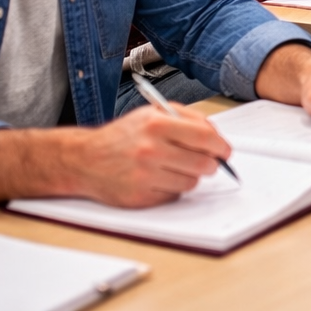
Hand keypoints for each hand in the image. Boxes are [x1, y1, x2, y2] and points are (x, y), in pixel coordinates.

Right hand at [66, 105, 231, 207]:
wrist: (85, 159)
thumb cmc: (122, 136)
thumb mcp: (152, 114)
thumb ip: (187, 118)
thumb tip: (215, 134)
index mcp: (157, 125)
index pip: (205, 137)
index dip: (221, 146)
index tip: (225, 151)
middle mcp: (151, 150)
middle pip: (203, 163)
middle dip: (211, 163)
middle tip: (207, 162)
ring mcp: (145, 176)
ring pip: (191, 182)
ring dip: (190, 176)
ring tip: (175, 167)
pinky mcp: (140, 197)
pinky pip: (173, 196)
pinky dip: (172, 188)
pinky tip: (158, 178)